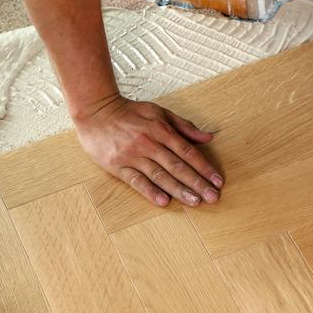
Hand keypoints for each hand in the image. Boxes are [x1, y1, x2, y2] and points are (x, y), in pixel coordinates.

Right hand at [75, 94, 222, 206]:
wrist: (95, 110)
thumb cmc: (130, 112)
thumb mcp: (159, 113)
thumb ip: (184, 127)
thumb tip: (209, 138)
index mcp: (161, 130)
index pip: (188, 152)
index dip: (204, 167)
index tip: (218, 181)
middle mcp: (148, 143)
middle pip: (177, 166)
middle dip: (197, 182)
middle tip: (213, 197)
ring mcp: (132, 155)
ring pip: (160, 175)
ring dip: (179, 190)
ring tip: (195, 202)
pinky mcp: (117, 166)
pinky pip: (136, 181)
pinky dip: (150, 191)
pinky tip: (163, 201)